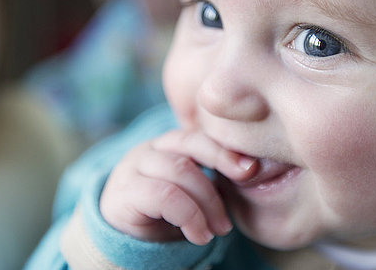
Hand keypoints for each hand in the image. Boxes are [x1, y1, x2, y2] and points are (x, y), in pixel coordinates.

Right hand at [99, 129, 257, 244]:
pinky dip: (189, 216)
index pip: (199, 134)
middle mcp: (150, 149)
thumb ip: (211, 178)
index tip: (252, 168)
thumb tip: (251, 172)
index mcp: (169, 144)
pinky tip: (199, 235)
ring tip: (220, 229)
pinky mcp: (123, 193)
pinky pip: (164, 196)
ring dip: (207, 202)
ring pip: (180, 170)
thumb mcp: (192, 193)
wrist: (124, 241)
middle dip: (221, 163)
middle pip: (189, 144)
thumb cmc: (165, 215)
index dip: (225, 148)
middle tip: (246, 181)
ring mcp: (133, 167)